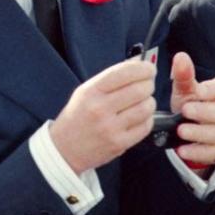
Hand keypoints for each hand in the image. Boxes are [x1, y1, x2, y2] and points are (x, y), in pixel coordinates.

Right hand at [50, 58, 156, 173]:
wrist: (65, 149)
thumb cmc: (77, 117)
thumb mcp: (85, 92)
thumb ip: (109, 79)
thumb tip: (136, 65)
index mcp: (90, 92)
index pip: (122, 73)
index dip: (141, 68)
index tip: (149, 69)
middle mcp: (100, 109)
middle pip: (138, 90)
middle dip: (148, 84)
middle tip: (148, 85)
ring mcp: (110, 128)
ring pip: (145, 108)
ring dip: (149, 102)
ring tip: (143, 102)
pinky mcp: (119, 143)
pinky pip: (145, 126)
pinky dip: (147, 119)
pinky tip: (140, 117)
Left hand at [169, 52, 214, 169]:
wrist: (188, 131)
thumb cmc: (190, 104)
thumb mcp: (184, 90)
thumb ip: (184, 75)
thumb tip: (180, 57)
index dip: (214, 89)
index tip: (197, 91)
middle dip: (205, 112)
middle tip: (185, 110)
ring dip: (200, 133)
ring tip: (181, 130)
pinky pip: (214, 153)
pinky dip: (197, 151)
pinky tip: (183, 149)